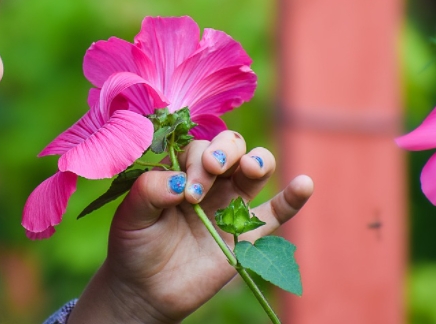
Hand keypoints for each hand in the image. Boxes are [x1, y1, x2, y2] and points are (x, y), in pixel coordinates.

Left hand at [68, 131, 313, 323]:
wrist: (146, 289)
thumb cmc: (134, 245)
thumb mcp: (131, 215)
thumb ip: (149, 190)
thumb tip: (180, 182)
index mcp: (181, 169)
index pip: (197, 147)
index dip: (196, 160)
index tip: (186, 190)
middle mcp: (210, 180)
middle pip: (230, 146)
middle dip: (225, 150)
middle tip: (212, 169)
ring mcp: (231, 205)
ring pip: (256, 169)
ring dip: (258, 161)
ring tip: (250, 169)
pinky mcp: (247, 234)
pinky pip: (277, 212)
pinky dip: (294, 197)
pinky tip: (304, 184)